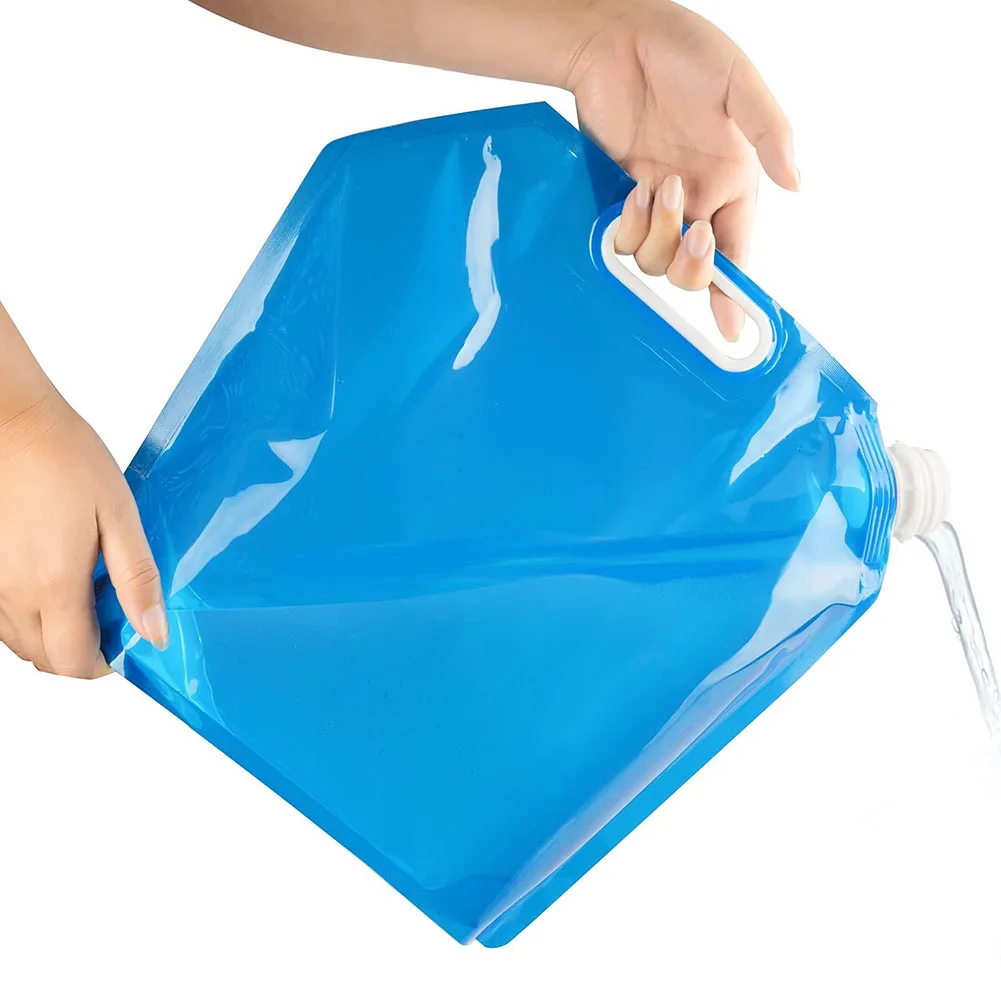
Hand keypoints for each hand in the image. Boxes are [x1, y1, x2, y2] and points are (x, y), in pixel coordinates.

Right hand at [0, 392, 167, 678]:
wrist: (9, 421)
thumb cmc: (65, 458)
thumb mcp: (119, 516)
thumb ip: (137, 579)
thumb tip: (153, 633)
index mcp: (53, 586)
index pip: (74, 662)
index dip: (103, 662)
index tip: (124, 640)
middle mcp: (10, 594)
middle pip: (44, 659)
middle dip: (79, 651)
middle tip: (109, 614)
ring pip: (17, 641)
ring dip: (51, 634)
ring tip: (82, 590)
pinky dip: (25, 614)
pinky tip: (50, 576)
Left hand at [567, 0, 797, 338]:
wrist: (614, 38)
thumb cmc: (683, 52)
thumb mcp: (737, 85)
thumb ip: (769, 132)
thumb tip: (797, 184)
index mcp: (732, 183)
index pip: (738, 252)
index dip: (735, 293)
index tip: (734, 330)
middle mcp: (696, 202)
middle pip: (695, 270)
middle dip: (694, 265)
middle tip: (693, 231)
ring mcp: (657, 205)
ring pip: (656, 261)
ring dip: (657, 237)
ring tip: (653, 187)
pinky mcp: (619, 199)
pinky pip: (623, 241)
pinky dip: (628, 228)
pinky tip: (632, 192)